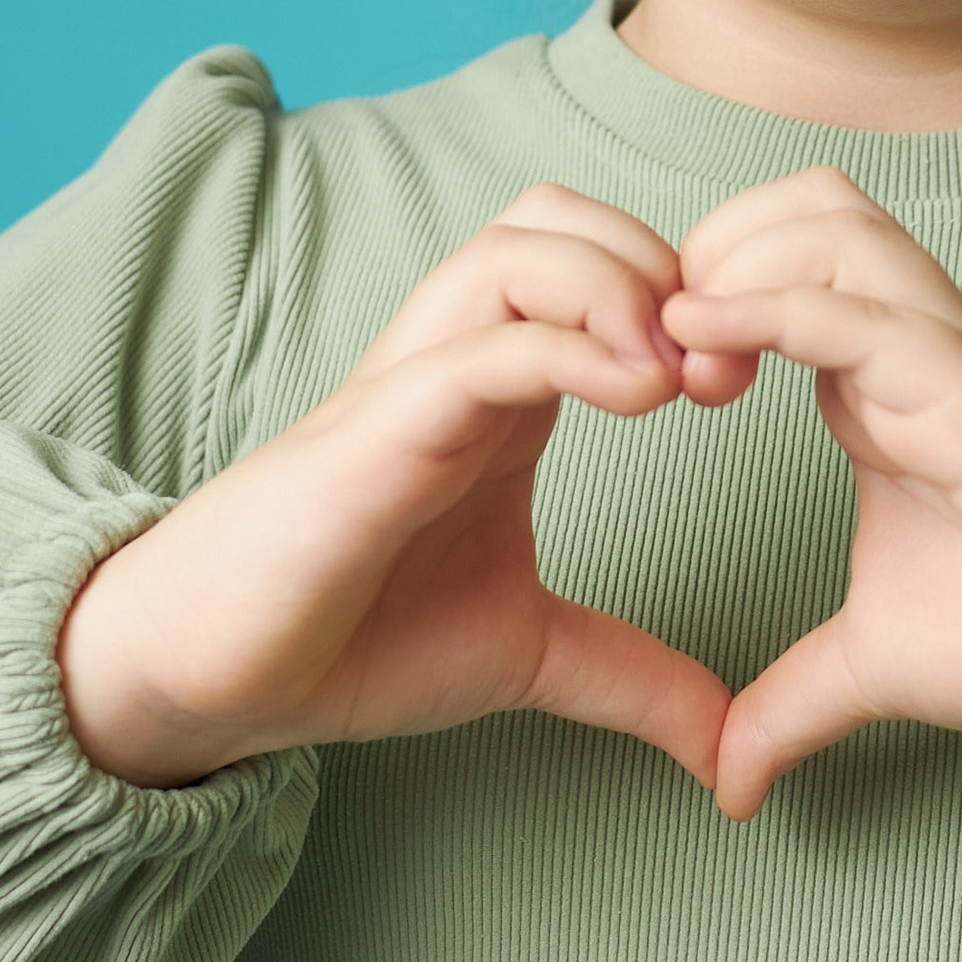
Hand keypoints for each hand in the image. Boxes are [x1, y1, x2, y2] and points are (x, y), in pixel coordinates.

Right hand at [57, 188, 734, 788]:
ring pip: (517, 248)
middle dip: (661, 262)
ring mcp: (414, 382)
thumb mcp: (529, 655)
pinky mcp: (377, 427)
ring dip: (620, 284)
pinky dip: (569, 344)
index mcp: (501, 392)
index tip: (745, 383)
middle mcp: (459, 361)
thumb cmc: (350, 638)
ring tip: (678, 374)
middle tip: (722, 364)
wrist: (216, 678)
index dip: (686, 297)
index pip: (598, 265)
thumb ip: (632, 679)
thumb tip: (725, 743)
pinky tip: (637, 394)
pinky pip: (479, 343)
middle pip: (559, 218)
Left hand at [665, 170, 961, 818]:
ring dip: (739, 259)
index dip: (702, 289)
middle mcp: (913, 349)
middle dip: (712, 243)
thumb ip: (791, 703)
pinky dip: (774, 308)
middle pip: (802, 205)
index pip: (781, 263)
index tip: (647, 375)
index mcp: (881, 385)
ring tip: (681, 341)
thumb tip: (726, 783)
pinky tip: (704, 337)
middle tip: (660, 343)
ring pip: (835, 224)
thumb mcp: (872, 667)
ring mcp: (948, 360)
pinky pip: (864, 313)